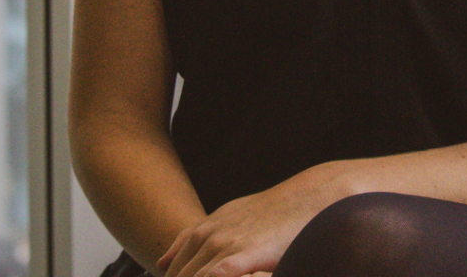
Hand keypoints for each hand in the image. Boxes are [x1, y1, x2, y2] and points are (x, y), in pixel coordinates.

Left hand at [157, 165, 342, 276]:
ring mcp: (227, 244)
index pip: (172, 271)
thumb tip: (162, 261)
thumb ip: (192, 238)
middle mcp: (210, 236)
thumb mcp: (225, 217)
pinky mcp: (246, 253)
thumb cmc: (267, 212)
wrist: (304, 198)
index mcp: (203, 231)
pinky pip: (217, 276)